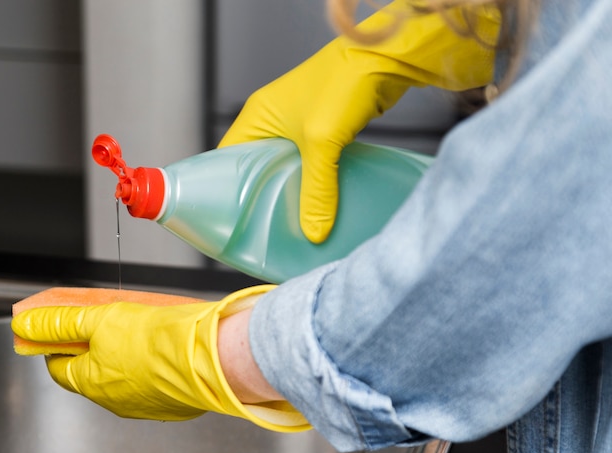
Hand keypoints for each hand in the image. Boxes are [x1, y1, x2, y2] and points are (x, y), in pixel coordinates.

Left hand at [11, 286, 309, 431]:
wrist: (212, 357)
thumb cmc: (160, 341)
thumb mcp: (103, 320)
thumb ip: (63, 323)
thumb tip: (28, 323)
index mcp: (92, 384)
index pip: (59, 366)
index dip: (61, 344)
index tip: (70, 328)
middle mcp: (115, 403)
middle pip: (93, 373)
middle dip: (98, 349)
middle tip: (112, 324)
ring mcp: (146, 406)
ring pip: (126, 380)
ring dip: (128, 359)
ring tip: (144, 333)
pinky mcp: (174, 404)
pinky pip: (155, 385)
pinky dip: (155, 368)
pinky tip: (167, 350)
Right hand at [219, 1, 499, 242]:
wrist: (383, 59)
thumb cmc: (342, 86)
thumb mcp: (322, 144)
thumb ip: (316, 192)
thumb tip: (314, 234)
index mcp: (257, 117)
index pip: (228, 159)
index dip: (228, 189)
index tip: (236, 219)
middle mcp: (272, 121)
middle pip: (258, 168)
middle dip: (263, 197)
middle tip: (267, 229)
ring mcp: (298, 125)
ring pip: (286, 168)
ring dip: (292, 192)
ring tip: (293, 224)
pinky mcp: (322, 131)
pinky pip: (310, 165)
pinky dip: (313, 184)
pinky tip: (320, 204)